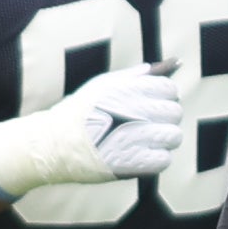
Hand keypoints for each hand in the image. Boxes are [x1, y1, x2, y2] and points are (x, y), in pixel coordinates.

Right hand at [0, 60, 184, 198]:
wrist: (53, 145)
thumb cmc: (80, 113)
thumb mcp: (102, 85)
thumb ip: (136, 75)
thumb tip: (171, 64)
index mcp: (128, 90)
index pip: (169, 88)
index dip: (164, 97)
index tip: (153, 104)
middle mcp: (134, 111)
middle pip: (175, 112)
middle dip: (166, 118)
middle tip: (148, 124)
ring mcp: (136, 138)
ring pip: (174, 136)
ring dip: (163, 139)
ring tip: (145, 141)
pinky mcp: (135, 163)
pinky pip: (164, 160)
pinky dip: (156, 159)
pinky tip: (141, 155)